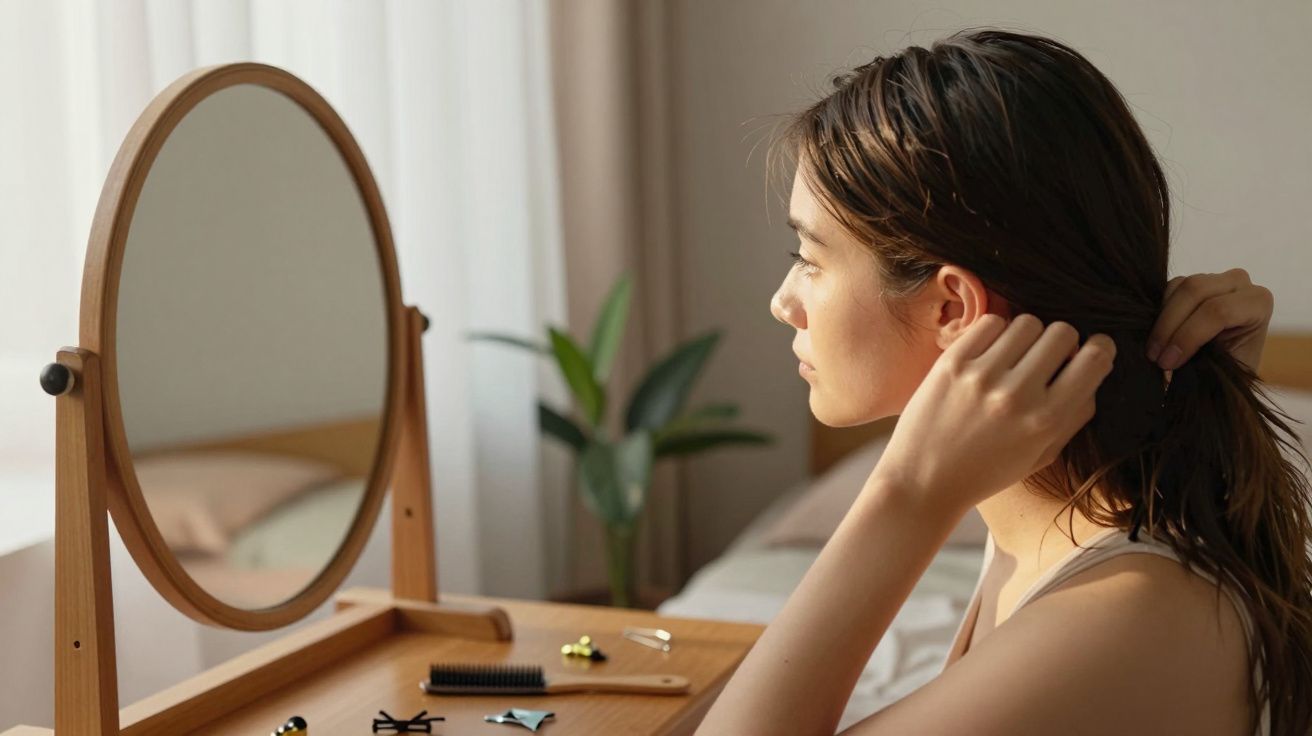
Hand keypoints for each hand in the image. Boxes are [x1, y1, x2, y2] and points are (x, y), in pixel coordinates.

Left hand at [870, 314, 1115, 515]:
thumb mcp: (1042, 454)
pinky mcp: (951, 363)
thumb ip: (1075, 414)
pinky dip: (996, 333)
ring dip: (1027, 337)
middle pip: (1062, 332)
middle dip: (1061, 342)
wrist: (922, 481)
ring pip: (1027, 322)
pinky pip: (991, 322)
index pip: (1094, 359)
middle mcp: (1017, 395)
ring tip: (1014, 358)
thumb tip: (1095, 365)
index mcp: (1046, 421)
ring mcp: (982, 376)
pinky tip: (989, 354)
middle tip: (1046, 358)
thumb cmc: (986, 472)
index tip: (1091, 350)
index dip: (1099, 348)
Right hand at [1148, 269, 1272, 372]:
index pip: (1218, 311)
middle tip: (1155, 356)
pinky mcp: (1194, 279)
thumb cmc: (1231, 374)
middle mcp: (1239, 283)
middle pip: (1196, 290)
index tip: (1168, 363)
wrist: (1226, 370)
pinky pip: (1169, 287)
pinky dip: (1158, 311)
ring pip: (1180, 286)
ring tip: (1154, 351)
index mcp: (1258, 302)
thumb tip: (1171, 361)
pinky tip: (1159, 335)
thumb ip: (1207, 359)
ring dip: (1161, 321)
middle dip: (1169, 326)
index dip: (1188, 336)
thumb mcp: (1224, 369)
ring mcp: (1215, 277)